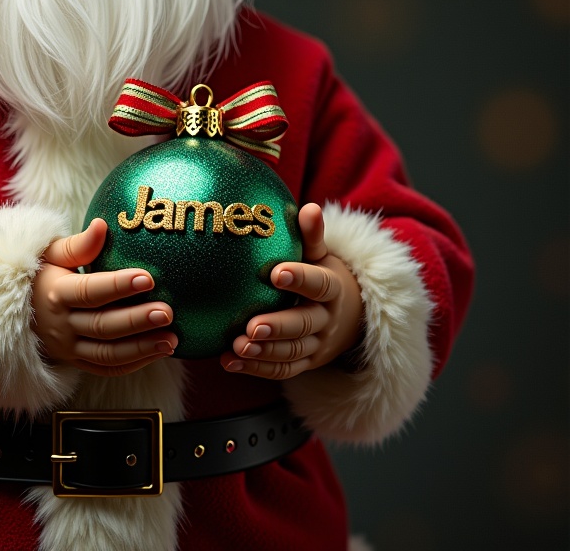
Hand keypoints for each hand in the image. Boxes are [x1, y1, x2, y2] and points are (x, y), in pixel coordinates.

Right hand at [32, 218, 177, 376]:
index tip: (147, 278)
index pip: (89, 292)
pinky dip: (134, 364)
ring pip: (107, 354)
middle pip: (102, 326)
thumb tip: (102, 225)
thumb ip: (79, 244)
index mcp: (56, 293)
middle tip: (167, 312)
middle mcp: (61, 325)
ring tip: (172, 339)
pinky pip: (107, 369)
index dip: (117, 286)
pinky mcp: (78, 362)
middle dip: (136, 320)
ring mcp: (69, 348)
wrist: (18, 309)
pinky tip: (159, 351)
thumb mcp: (53, 254)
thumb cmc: (43, 274)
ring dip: (141, 348)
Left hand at [220, 203, 362, 379]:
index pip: (319, 285)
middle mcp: (326, 320)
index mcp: (332, 289)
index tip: (275, 273)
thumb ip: (311, 236)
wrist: (349, 317)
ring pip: (292, 352)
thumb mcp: (320, 256)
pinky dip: (255, 368)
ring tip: (238, 346)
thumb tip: (310, 208)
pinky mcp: (304, 363)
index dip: (300, 279)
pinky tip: (228, 360)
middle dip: (278, 327)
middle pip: (304, 325)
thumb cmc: (322, 275)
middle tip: (252, 326)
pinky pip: (281, 370)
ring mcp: (316, 345)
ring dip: (264, 352)